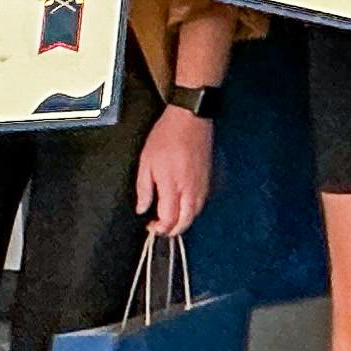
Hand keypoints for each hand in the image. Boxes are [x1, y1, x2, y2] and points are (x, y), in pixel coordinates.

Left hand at [134, 105, 213, 239]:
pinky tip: (182, 205)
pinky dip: (192, 210)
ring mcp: (202, 185)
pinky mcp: (208, 179)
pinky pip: (201, 203)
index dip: (159, 228)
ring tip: (170, 217)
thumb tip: (142, 208)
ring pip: (196, 214)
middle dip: (173, 230)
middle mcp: (191, 190)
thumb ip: (144, 188)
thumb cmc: (166, 137)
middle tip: (160, 227)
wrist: (190, 119)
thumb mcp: (146, 161)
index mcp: (173, 187)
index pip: (169, 220)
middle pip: (186, 222)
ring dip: (183, 221)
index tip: (150, 225)